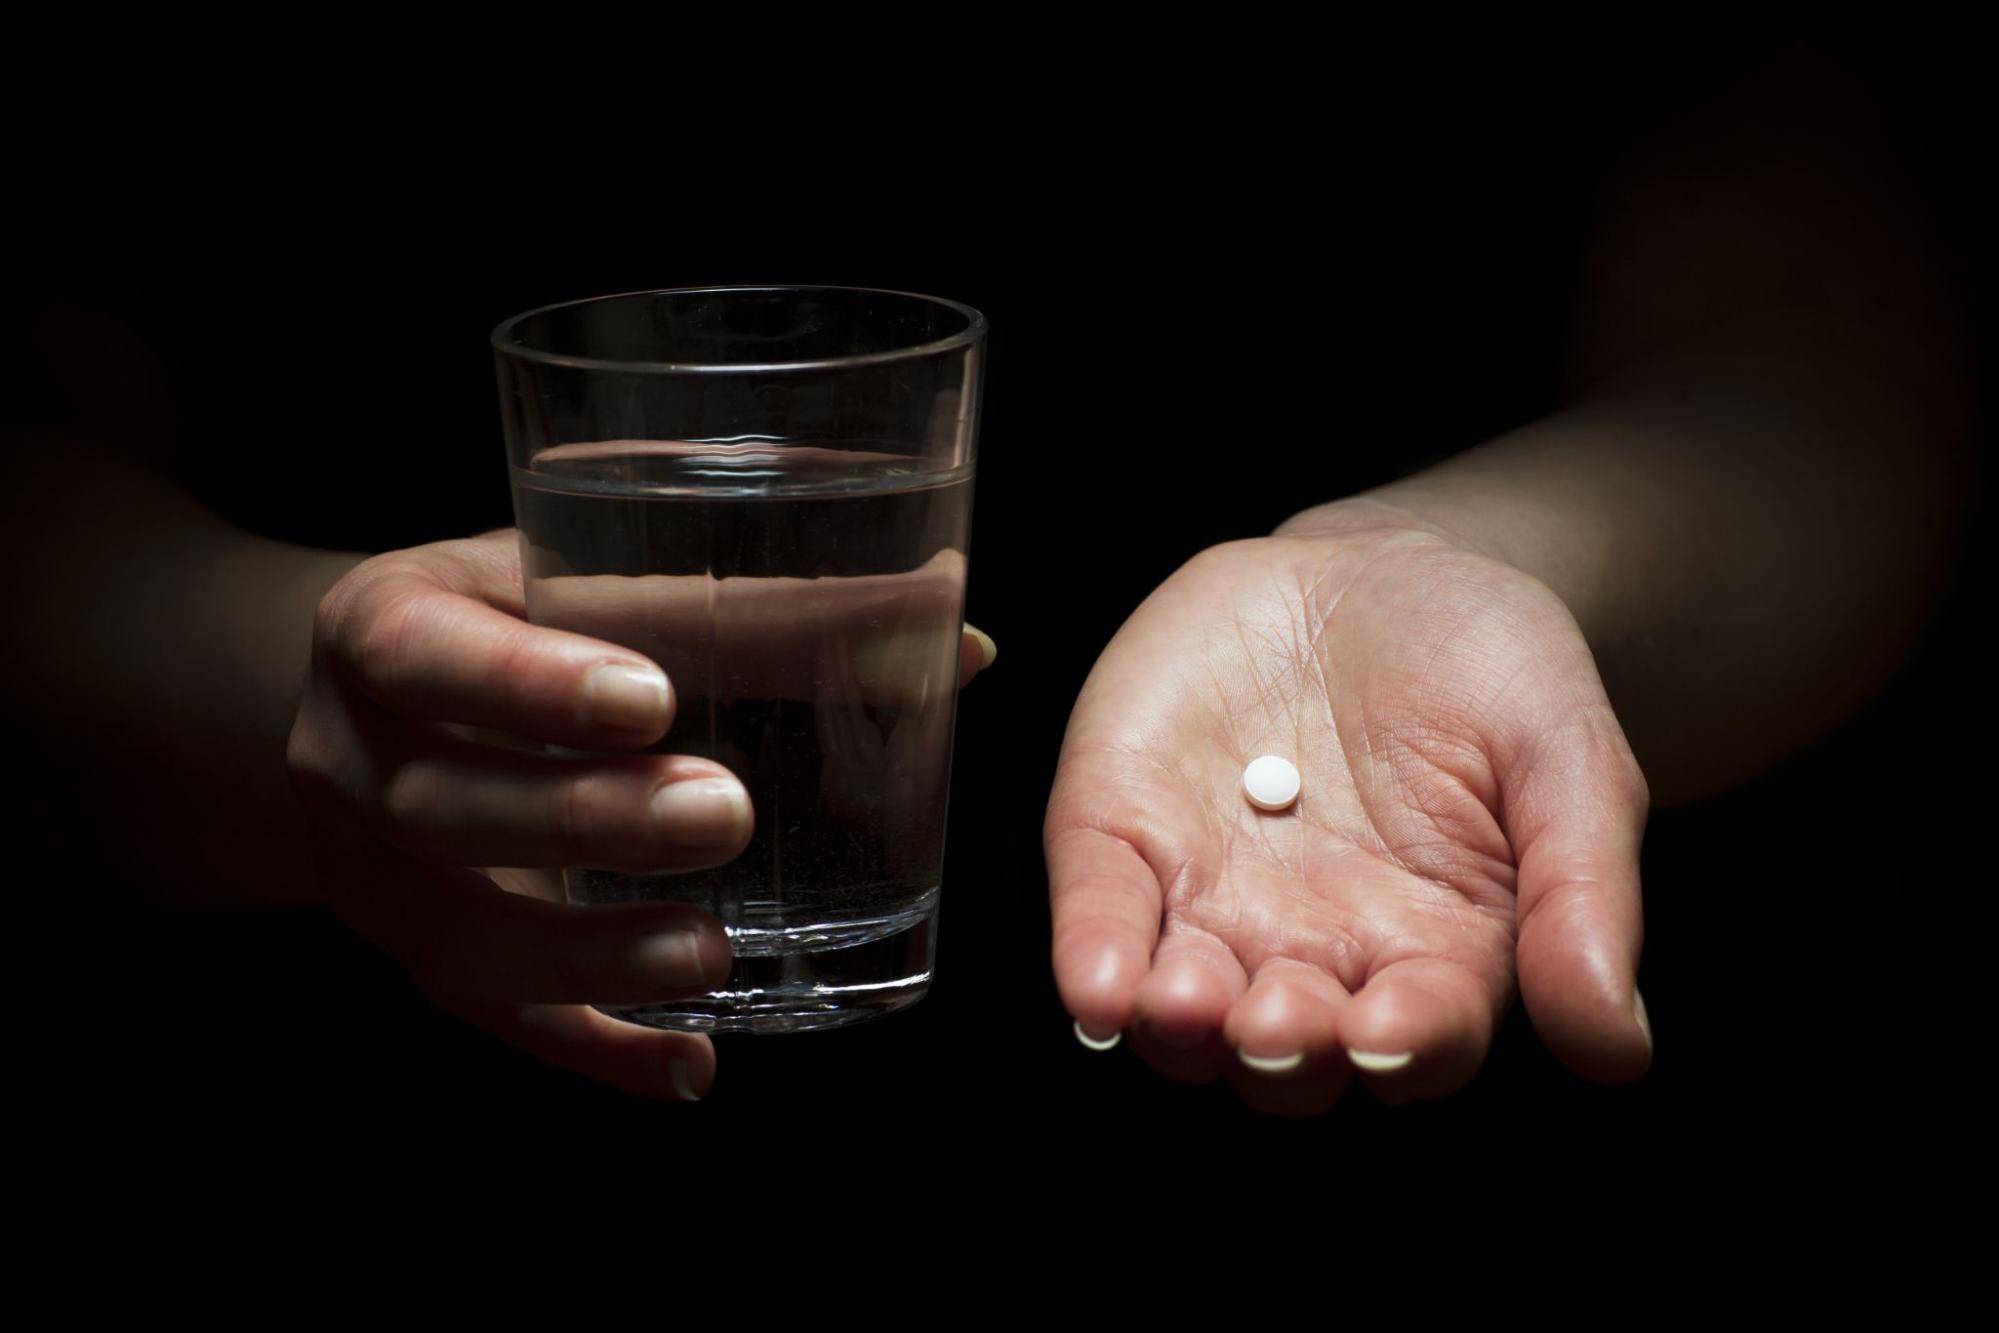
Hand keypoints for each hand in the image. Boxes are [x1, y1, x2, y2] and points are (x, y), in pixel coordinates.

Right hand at [287, 529, 990, 1100]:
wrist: (372, 704)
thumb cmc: (511, 618)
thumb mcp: (582, 574)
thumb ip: (737, 602)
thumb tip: (959, 642)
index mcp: (378, 628)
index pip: (432, 655)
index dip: (531, 684)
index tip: (655, 696)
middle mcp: (352, 759)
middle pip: (446, 807)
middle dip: (587, 818)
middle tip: (723, 814)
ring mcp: (372, 875)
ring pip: (461, 938)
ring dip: (592, 955)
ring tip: (714, 955)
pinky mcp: (420, 957)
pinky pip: (498, 1021)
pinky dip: (597, 1047)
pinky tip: (688, 1066)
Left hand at [1045, 504, 1651, 1113]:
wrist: (1380, 570)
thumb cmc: (1493, 672)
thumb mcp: (1568, 757)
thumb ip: (1582, 894)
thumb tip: (1618, 1046)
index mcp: (1431, 956)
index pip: (1416, 1040)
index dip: (1398, 1048)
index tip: (1382, 1031)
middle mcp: (1314, 955)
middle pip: (1286, 1055)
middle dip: (1276, 1051)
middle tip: (1274, 1021)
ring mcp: (1211, 902)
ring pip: (1180, 1009)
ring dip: (1173, 1026)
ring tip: (1177, 1003)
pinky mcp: (1124, 837)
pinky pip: (1102, 910)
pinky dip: (1092, 951)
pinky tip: (1094, 981)